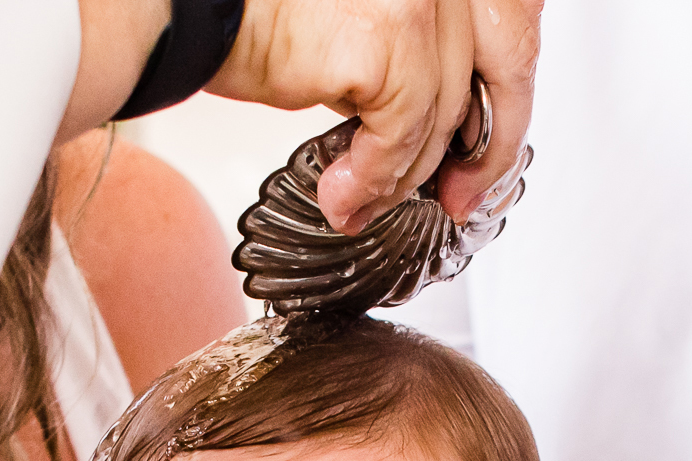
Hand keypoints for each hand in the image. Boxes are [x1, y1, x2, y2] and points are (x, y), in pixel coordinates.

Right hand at [208, 0, 541, 230]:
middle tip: (446, 207)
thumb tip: (426, 134)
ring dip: (398, 181)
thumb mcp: (356, 40)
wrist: (197, 10)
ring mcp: (420, 3)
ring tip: (359, 209)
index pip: (493, 47)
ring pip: (437, 120)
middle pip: (474, 85)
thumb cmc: (258, 19)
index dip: (494, 116)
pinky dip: (372, 180)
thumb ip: (401, 72)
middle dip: (464, 162)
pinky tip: (343, 197)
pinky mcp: (392, 42)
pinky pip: (399, 138)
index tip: (476, 168)